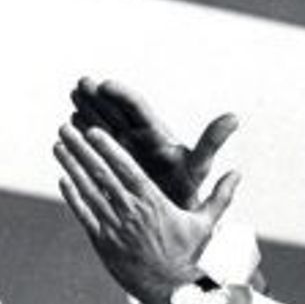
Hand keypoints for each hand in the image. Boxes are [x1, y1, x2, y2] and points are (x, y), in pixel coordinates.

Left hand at [54, 119, 237, 303]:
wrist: (176, 296)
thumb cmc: (192, 259)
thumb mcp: (207, 225)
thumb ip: (219, 196)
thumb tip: (237, 172)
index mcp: (155, 204)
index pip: (127, 169)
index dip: (108, 148)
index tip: (93, 130)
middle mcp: (132, 214)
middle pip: (102, 175)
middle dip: (82, 149)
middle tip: (65, 128)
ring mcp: (116, 230)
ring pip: (89, 192)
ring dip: (72, 167)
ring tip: (59, 146)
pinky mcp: (105, 245)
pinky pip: (85, 217)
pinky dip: (73, 197)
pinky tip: (63, 179)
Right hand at [70, 77, 238, 210]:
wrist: (172, 220)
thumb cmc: (186, 193)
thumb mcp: (198, 168)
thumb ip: (211, 143)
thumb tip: (235, 117)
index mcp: (156, 135)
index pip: (137, 108)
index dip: (121, 95)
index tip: (105, 85)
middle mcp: (139, 138)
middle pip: (117, 110)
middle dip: (99, 96)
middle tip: (81, 83)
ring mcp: (125, 150)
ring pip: (103, 124)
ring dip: (88, 109)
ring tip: (72, 96)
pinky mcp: (114, 163)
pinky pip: (96, 147)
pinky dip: (83, 136)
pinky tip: (69, 128)